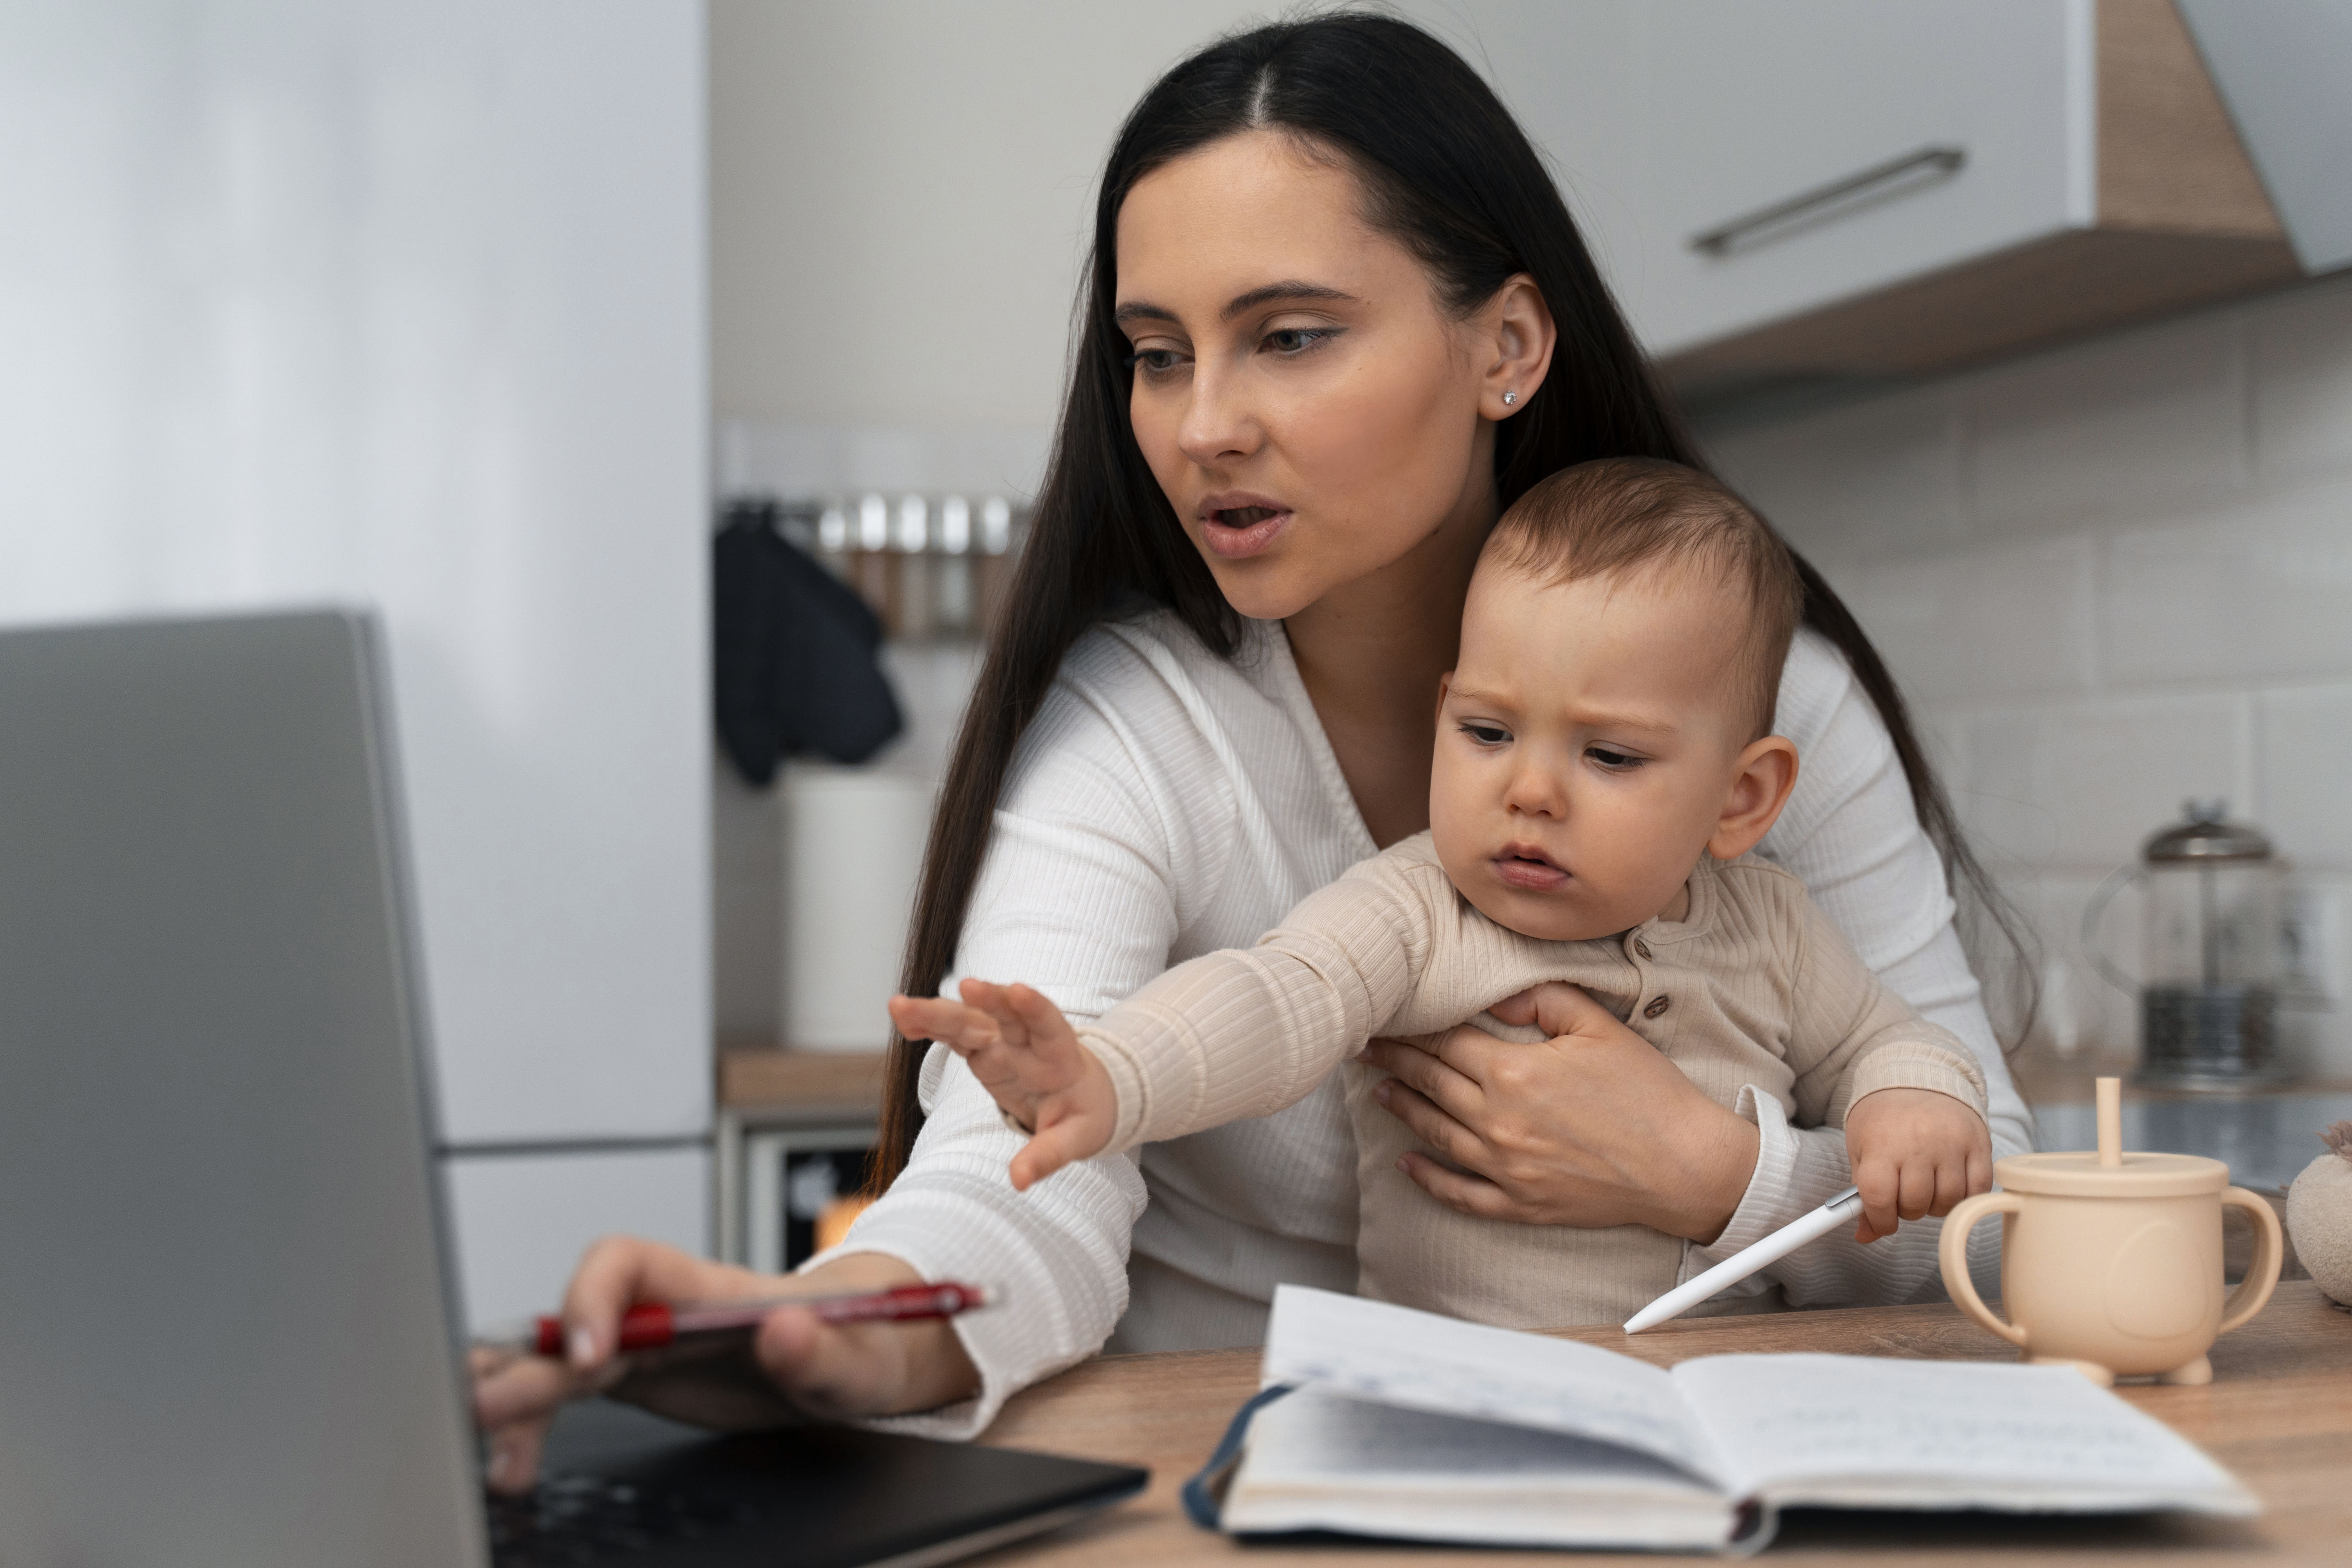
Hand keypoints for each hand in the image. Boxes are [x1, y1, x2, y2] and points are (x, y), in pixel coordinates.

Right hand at [472, 1243, 977, 1494]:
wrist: (854, 1356)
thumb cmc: (859, 1341)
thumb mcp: (858, 1354)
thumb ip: (824, 1346)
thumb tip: (784, 1328)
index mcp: (708, 1289)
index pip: (626, 1262)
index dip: (594, 1298)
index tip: (593, 1356)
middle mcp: (661, 1308)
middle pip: (575, 1320)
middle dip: (527, 1362)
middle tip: (489, 1409)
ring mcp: (640, 1343)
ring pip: (554, 1358)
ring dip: (514, 1395)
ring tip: (493, 1455)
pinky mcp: (633, 1377)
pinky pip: (564, 1391)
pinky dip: (532, 1422)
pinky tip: (514, 1461)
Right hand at [888, 980, 1116, 1189]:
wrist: (1082, 1096)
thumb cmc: (1082, 1114)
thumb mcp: (1076, 1139)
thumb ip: (1047, 1156)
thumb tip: (1018, 1180)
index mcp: (1059, 1055)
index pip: (1049, 1024)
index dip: (1035, 1007)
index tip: (1018, 991)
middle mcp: (1027, 1040)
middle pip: (1004, 1015)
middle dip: (986, 1000)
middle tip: (966, 987)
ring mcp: (1000, 1041)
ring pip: (968, 1021)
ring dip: (938, 1012)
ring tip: (900, 1006)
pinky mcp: (980, 1049)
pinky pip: (952, 1034)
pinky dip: (929, 1025)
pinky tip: (903, 1019)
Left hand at [1360, 981, 1758, 1242]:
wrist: (1685, 1165)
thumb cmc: (1647, 1093)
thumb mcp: (1598, 1026)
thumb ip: (1540, 1002)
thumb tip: (1493, 998)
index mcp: (1514, 1072)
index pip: (1444, 1043)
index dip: (1410, 1029)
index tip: (1384, 1018)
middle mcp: (1499, 1122)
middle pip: (1431, 1084)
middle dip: (1394, 1063)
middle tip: (1364, 1048)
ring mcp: (1506, 1168)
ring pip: (1436, 1134)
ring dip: (1404, 1109)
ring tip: (1380, 1091)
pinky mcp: (1521, 1204)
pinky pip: (1460, 1193)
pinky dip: (1428, 1179)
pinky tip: (1406, 1164)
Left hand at [1843, 1086, 1992, 1242]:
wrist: (1917, 1079)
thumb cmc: (1884, 1118)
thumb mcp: (1860, 1149)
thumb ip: (1862, 1193)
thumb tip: (1865, 1236)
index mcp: (1882, 1144)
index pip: (1879, 1197)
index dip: (1880, 1219)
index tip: (1882, 1221)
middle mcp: (1919, 1143)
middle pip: (1915, 1204)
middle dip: (1907, 1210)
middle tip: (1903, 1195)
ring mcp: (1952, 1143)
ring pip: (1948, 1201)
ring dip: (1935, 1205)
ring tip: (1926, 1186)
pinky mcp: (1979, 1144)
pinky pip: (1978, 1189)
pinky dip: (1964, 1196)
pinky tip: (1949, 1183)